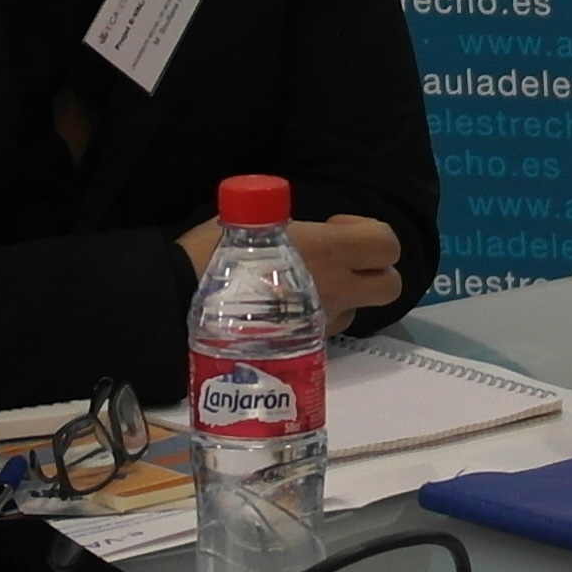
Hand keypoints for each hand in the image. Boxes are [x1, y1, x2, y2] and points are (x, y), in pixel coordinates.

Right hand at [180, 211, 401, 332]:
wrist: (182, 301)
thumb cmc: (216, 251)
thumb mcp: (255, 222)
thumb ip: (287, 226)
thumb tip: (290, 227)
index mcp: (329, 250)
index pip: (387, 244)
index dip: (370, 233)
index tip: (336, 228)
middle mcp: (336, 289)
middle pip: (390, 287)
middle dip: (372, 272)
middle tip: (336, 260)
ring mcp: (322, 323)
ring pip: (357, 311)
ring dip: (343, 296)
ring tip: (303, 286)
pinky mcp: (302, 348)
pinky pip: (326, 331)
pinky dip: (316, 319)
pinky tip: (284, 310)